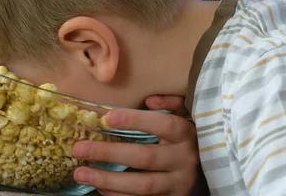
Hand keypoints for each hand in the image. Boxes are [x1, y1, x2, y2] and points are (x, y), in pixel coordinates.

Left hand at [72, 99, 203, 194]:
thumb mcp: (184, 118)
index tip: (107, 117)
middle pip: (144, 157)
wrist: (205, 174)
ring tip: (81, 172)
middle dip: (109, 153)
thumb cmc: (185, 140)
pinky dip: (117, 195)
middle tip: (79, 149)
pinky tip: (98, 186)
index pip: (163, 125)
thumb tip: (150, 99)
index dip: (135, 120)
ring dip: (108, 179)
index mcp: (186, 134)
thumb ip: (170, 105)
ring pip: (142, 186)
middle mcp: (184, 160)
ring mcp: (178, 184)